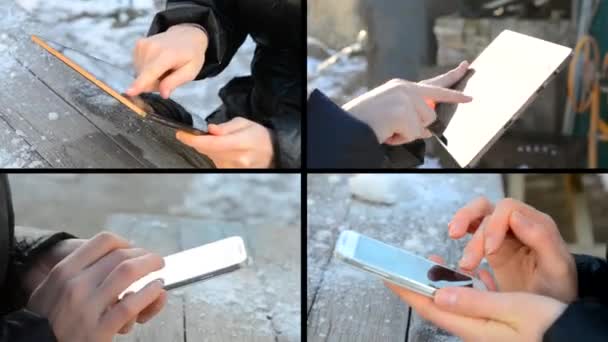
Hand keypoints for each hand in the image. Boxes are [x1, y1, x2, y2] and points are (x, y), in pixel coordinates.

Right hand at [27, 232, 167, 340]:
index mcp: (64, 271)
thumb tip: (118, 255)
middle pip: (121, 256)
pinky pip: (130, 306)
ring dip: (150, 267)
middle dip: (144, 255)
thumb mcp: (50, 288)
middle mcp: (75, 285)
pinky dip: (149, 294)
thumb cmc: (48, 318)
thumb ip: (77, 271)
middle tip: (154, 260)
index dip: (126, 243)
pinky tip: (157, 290)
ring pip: (127, 273)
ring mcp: (87, 307)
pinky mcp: (99, 330)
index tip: (134, 250)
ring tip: (159, 271)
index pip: (104, 242)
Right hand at [126, 24, 207, 98]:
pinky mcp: (138, 45)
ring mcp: (143, 45)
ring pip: (140, 74)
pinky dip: (147, 70)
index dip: (139, 84)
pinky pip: (138, 68)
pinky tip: (158, 63)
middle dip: (156, 84)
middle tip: (170, 75)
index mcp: (167, 55)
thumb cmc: (190, 56)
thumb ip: (175, 82)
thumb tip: (163, 94)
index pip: (151, 72)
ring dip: (152, 77)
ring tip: (165, 67)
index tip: (129, 92)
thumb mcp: (190, 71)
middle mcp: (152, 48)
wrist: (186, 36)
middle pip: (145, 79)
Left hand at [176, 117, 273, 167]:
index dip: (192, 140)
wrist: (273, 152)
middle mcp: (237, 159)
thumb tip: (210, 130)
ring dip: (207, 148)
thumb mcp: (244, 123)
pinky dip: (213, 154)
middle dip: (198, 141)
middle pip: (207, 151)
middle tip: (197, 133)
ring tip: (218, 141)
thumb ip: (225, 127)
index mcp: (241, 143)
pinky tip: (222, 149)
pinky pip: (214, 162)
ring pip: (209, 157)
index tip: (180, 134)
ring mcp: (234, 168)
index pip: (211, 144)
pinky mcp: (231, 173)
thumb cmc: (258, 135)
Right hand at [342, 61, 471, 144]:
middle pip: (430, 115)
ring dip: (407, 134)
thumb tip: (429, 129)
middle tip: (394, 128)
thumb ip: (412, 115)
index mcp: (401, 87)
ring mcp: (405, 98)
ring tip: (386, 129)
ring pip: (425, 126)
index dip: (453, 80)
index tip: (467, 68)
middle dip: (417, 127)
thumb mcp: (391, 113)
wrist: (347, 126)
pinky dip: (401, 139)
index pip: (433, 83)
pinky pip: (414, 135)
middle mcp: (405, 88)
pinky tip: (386, 133)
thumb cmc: (365, 122)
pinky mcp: (404, 111)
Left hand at [387, 281, 565, 341]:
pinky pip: (473, 303)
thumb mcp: (513, 310)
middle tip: (406, 268)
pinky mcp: (496, 324)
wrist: (574, 339)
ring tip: (433, 266)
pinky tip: (470, 277)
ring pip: (455, 302)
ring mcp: (485, 328)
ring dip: (441, 284)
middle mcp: (475, 330)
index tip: (390, 277)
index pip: (430, 307)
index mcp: (475, 328)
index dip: (408, 291)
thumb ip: (475, 303)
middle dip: (420, 286)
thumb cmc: (549, 328)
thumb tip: (440, 293)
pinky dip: (467, 288)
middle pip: (438, 305)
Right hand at [449, 197, 576, 302]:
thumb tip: (516, 217)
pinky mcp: (490, 243)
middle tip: (457, 239)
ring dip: (462, 223)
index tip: (489, 252)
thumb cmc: (556, 289)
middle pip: (488, 207)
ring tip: (453, 238)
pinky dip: (461, 228)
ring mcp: (502, 232)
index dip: (494, 226)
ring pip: (477, 214)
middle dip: (469, 220)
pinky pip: (472, 227)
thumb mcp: (557, 268)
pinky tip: (454, 238)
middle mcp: (518, 223)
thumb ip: (542, 239)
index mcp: (536, 224)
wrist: (547, 309)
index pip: (508, 209)